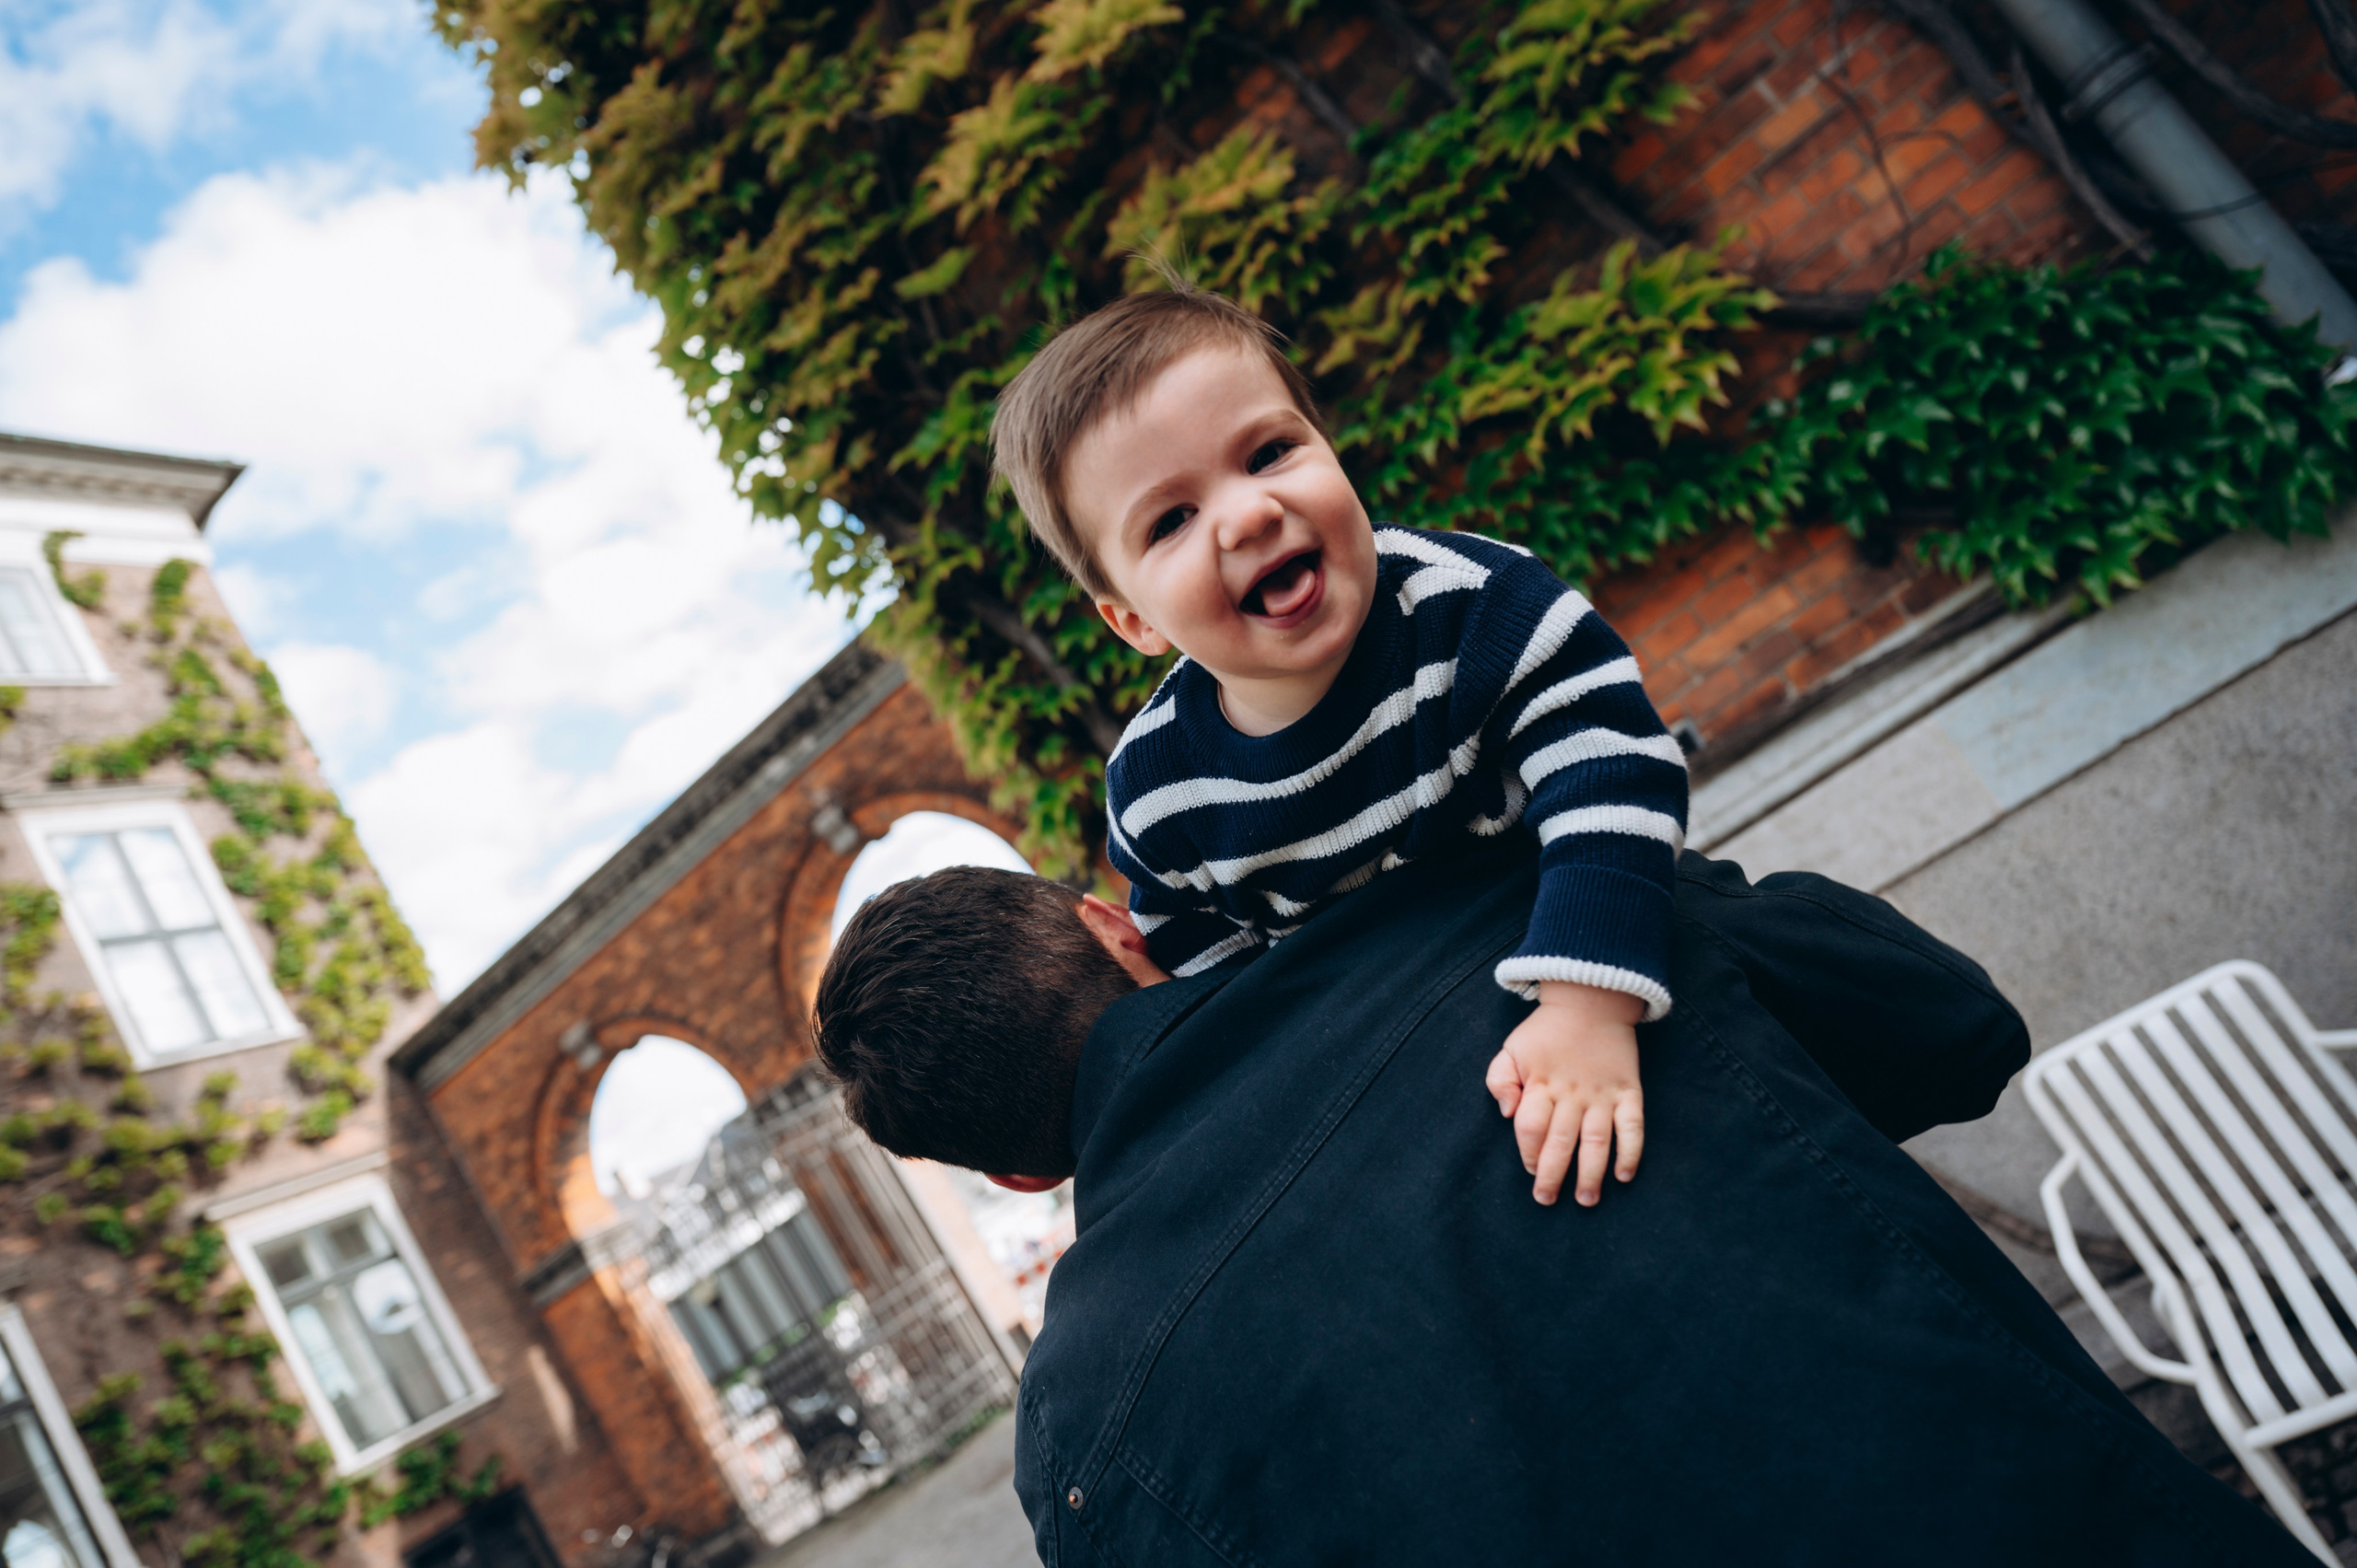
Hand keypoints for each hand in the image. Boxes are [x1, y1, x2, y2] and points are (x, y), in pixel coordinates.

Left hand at [1484, 981, 1644, 1206]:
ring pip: (1596, 1141)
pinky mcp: (1629, 1091)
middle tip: (1548, 1199)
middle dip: (1553, 1176)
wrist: (1591, 1001)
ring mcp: (1602, 1094)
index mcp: (1540, 1084)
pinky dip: (1631, 1152)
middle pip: (1560, 1142)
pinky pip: (1633, 1126)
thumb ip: (1499, 1080)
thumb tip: (1506, 1114)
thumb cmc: (1545, 1032)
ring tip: (1586, 1199)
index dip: (1528, 1153)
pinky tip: (1624, 1175)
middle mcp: (1572, 1094)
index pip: (1530, 1128)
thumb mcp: (1511, 1049)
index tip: (1532, 1170)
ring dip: (1591, 1173)